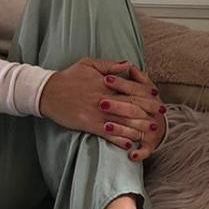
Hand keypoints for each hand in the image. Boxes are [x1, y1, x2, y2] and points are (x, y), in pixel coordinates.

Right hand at [38, 57, 163, 155]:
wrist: (48, 91)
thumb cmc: (68, 76)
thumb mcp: (89, 64)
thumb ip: (110, 65)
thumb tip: (128, 65)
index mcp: (106, 83)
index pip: (132, 89)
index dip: (147, 95)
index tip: (158, 98)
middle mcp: (104, 98)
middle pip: (131, 106)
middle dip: (147, 113)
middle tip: (160, 118)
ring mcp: (97, 112)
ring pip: (122, 121)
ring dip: (137, 128)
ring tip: (150, 133)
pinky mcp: (88, 124)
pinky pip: (107, 134)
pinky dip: (119, 139)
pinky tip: (129, 144)